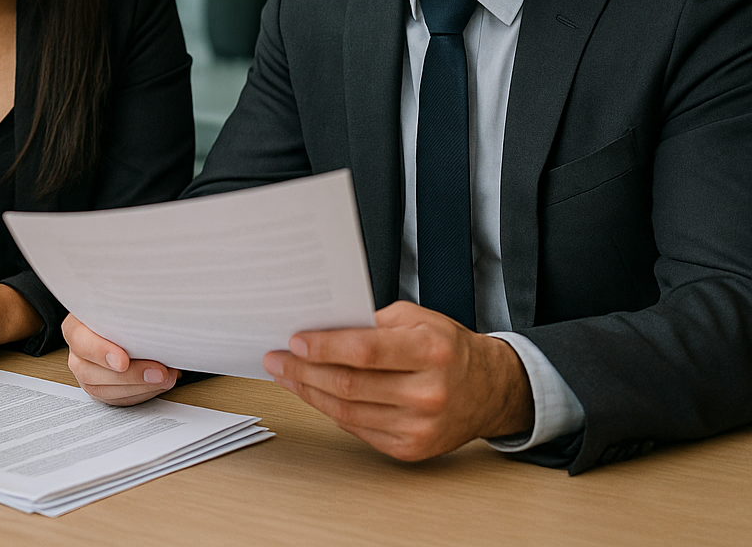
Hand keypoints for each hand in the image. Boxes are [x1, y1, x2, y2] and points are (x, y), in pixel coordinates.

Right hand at [63, 313, 178, 405]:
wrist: (124, 320)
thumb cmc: (121, 309)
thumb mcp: (121, 301)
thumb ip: (129, 306)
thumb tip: (155, 309)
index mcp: (76, 325)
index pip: (79, 340)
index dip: (100, 352)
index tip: (123, 361)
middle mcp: (78, 350)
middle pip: (89, 371)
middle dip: (129, 376)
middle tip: (158, 372)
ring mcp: (87, 370)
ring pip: (102, 389)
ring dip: (139, 387)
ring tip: (166, 377)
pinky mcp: (101, 386)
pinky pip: (116, 399)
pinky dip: (141, 393)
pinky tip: (159, 384)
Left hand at [261, 300, 534, 460]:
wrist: (490, 390)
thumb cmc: (448, 348)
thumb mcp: (418, 318)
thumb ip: (372, 322)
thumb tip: (320, 328)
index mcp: (431, 352)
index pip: (365, 351)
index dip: (324, 347)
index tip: (294, 340)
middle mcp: (428, 393)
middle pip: (350, 385)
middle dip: (303, 370)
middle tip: (276, 358)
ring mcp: (420, 426)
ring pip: (347, 411)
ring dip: (308, 392)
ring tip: (286, 374)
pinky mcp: (410, 448)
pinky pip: (357, 429)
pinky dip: (330, 410)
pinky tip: (313, 393)